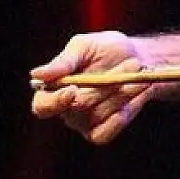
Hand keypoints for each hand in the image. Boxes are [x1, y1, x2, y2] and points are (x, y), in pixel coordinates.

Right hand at [30, 31, 157, 143]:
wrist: (142, 60)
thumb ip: (65, 60)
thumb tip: (37, 74)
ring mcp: (83, 123)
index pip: (43, 106)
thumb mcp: (86, 46)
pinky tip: (137, 94)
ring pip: (99, 114)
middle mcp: (65, 110)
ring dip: (123, 93)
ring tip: (139, 71)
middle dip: (107, 85)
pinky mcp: (101, 131)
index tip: (73, 89)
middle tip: (133, 63)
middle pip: (78, 107)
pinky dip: (124, 112)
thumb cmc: (108, 50)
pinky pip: (106, 132)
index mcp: (53, 89)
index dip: (55, 101)